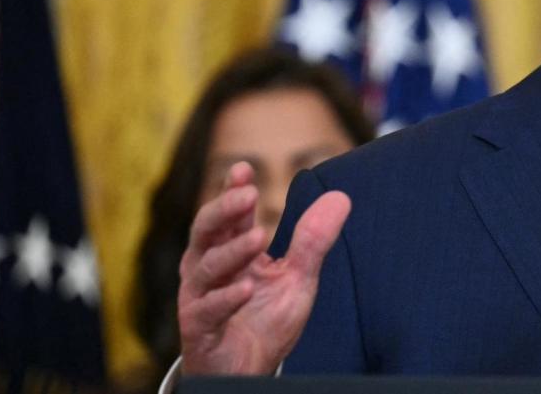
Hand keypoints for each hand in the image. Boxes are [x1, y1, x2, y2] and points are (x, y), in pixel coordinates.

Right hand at [177, 162, 350, 374]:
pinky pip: (207, 310)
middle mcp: (208, 269)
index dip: (232, 190)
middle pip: (206, 231)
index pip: (229, 214)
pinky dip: (227, 298)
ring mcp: (200, 298)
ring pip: (206, 267)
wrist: (247, 371)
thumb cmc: (265, 321)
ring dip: (231, 251)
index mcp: (229, 250)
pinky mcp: (199, 328)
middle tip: (247, 194)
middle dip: (224, 210)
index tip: (244, 169)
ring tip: (258, 236)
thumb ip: (313, 240)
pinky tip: (247, 288)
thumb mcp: (297, 277)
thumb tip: (340, 197)